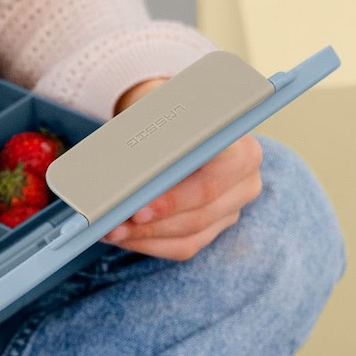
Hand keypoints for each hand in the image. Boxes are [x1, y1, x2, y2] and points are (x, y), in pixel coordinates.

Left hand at [102, 77, 263, 259]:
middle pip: (199, 215)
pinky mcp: (215, 227)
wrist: (174, 117)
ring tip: (110, 231)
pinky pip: (183, 246)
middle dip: (151, 224)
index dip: (172, 200)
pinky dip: (149, 243)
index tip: (137, 208)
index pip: (209, 184)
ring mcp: (232, 209)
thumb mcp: (160, 109)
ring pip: (190, 235)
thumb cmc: (166, 110)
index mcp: (243, 150)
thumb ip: (153, 136)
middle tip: (113, 225)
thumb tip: (128, 170)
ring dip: (145, 236)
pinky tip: (123, 237)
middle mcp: (245, 183)